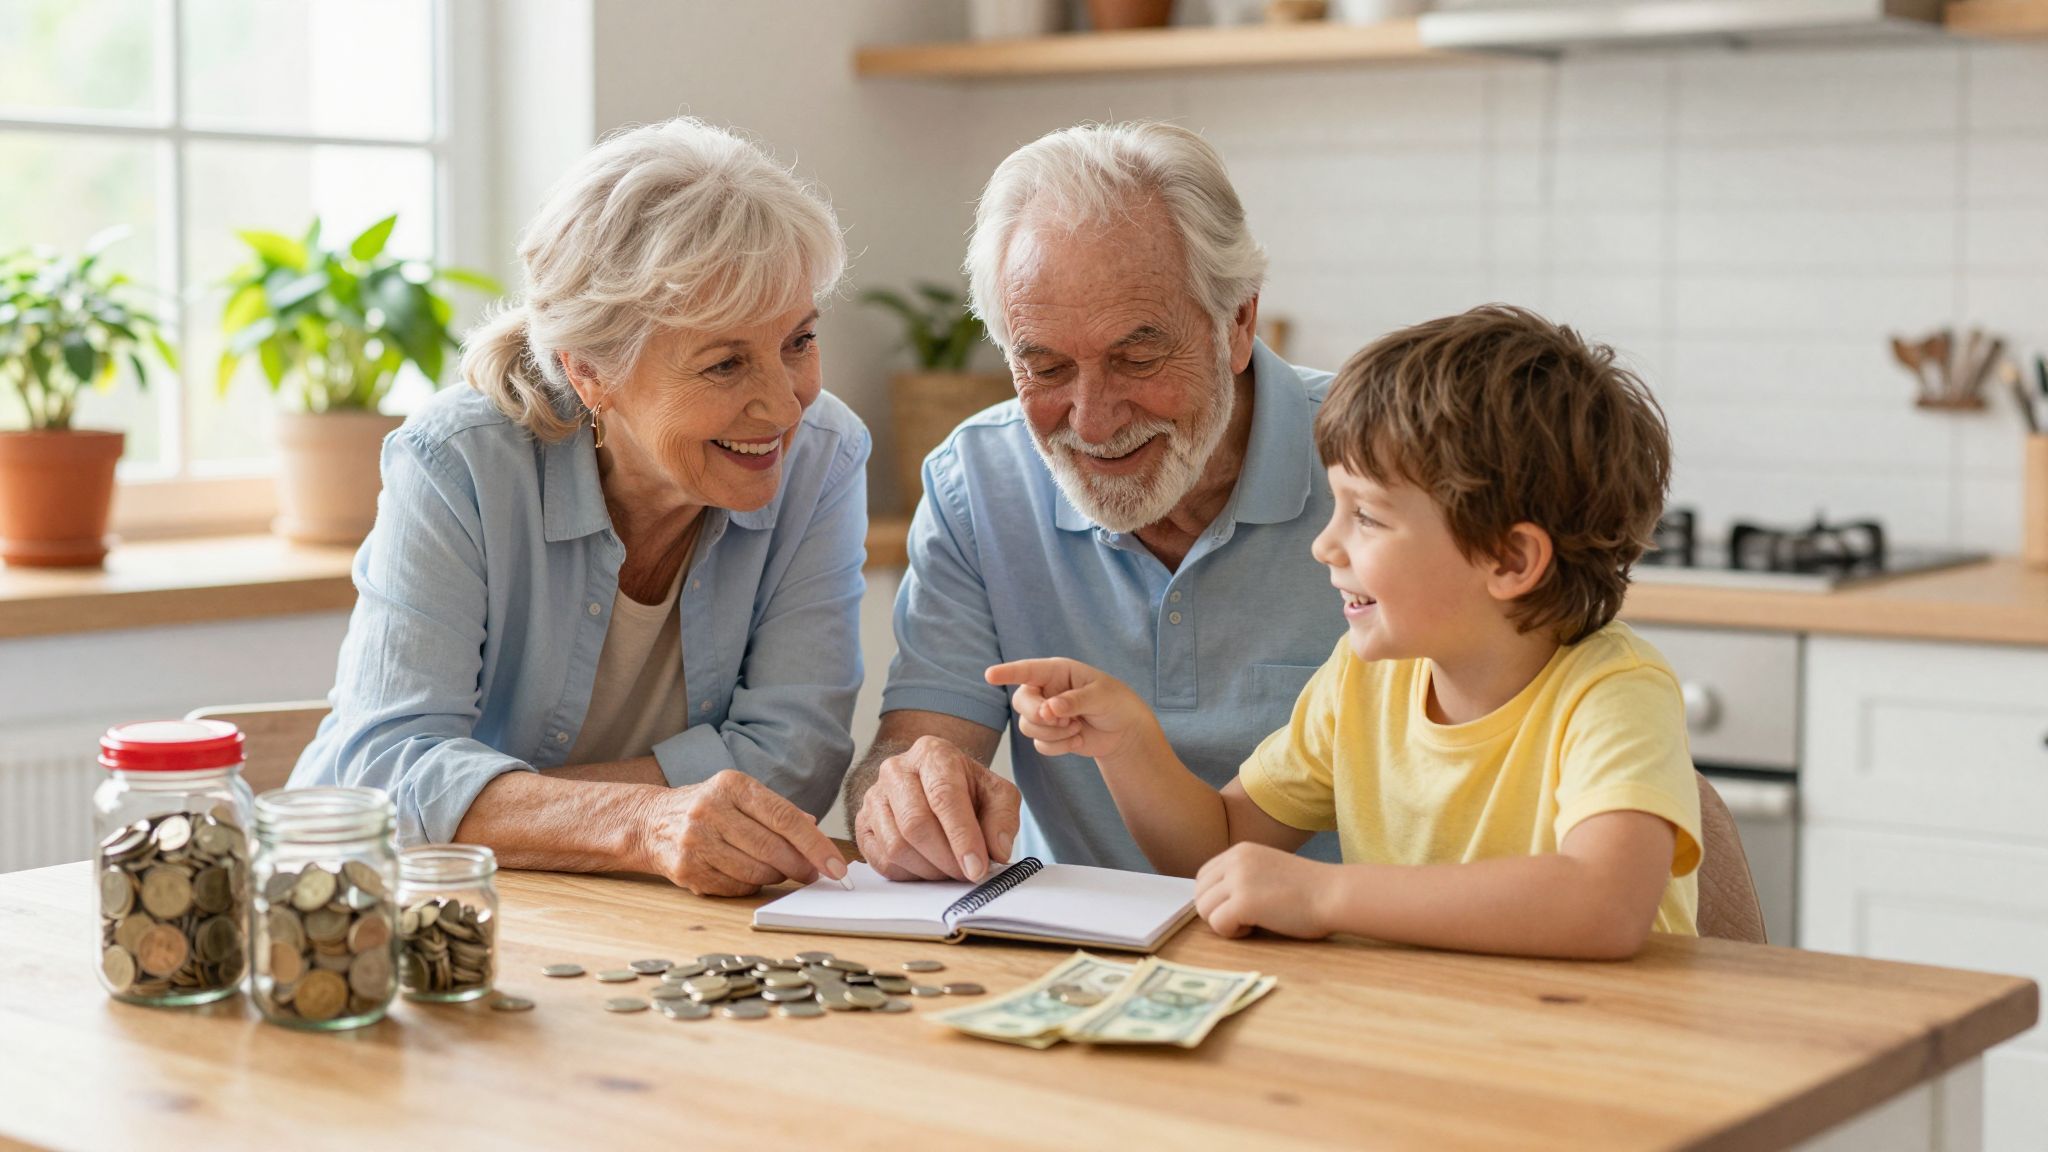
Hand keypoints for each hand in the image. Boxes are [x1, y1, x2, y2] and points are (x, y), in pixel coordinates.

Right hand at [641, 770, 848, 896]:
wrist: (650, 822)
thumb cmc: (708, 808)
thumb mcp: (741, 796)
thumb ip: (778, 810)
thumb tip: (815, 829)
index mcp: (732, 785)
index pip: (785, 818)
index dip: (816, 845)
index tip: (836, 866)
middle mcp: (711, 809)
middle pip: (773, 848)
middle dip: (801, 866)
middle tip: (813, 874)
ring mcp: (696, 840)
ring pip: (756, 872)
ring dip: (776, 876)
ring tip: (778, 870)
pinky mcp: (687, 869)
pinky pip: (736, 887)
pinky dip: (751, 886)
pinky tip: (749, 875)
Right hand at [853, 735, 1020, 882]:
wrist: (934, 783)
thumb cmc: (966, 788)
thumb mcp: (997, 793)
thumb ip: (1003, 818)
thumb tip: (997, 851)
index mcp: (933, 754)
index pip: (944, 796)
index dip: (961, 837)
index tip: (976, 868)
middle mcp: (896, 770)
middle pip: (915, 824)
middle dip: (945, 859)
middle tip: (966, 874)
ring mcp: (874, 797)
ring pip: (896, 846)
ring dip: (928, 870)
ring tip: (950, 870)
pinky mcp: (863, 824)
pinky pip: (881, 860)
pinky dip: (909, 874)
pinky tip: (928, 868)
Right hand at [984, 658, 1160, 763]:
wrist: (1124, 731)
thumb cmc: (1116, 703)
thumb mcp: (1101, 696)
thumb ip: (1074, 701)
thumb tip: (1049, 709)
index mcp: (1057, 671)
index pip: (1027, 670)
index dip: (1007, 672)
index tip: (990, 675)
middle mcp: (1045, 690)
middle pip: (1021, 702)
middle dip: (1037, 715)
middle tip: (1060, 720)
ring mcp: (1045, 714)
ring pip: (1027, 726)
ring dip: (1053, 733)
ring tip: (1076, 727)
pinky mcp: (1049, 735)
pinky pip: (1040, 745)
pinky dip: (1059, 746)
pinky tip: (1078, 739)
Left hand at [1194, 842, 1334, 939]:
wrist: (1335, 894)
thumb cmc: (1309, 890)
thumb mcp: (1268, 870)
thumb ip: (1242, 877)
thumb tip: (1213, 900)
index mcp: (1240, 851)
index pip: (1203, 877)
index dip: (1216, 899)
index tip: (1240, 908)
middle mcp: (1235, 860)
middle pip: (1200, 894)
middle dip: (1216, 912)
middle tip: (1245, 919)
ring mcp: (1238, 879)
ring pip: (1204, 909)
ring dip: (1224, 922)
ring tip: (1252, 923)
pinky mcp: (1243, 901)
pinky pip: (1217, 924)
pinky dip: (1233, 933)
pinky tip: (1255, 928)